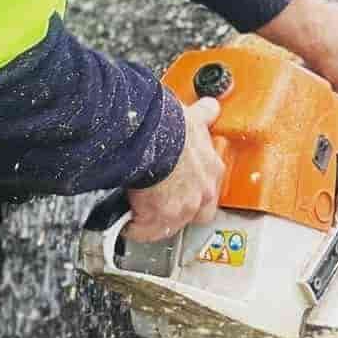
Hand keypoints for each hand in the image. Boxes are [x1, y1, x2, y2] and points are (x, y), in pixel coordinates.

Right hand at [125, 96, 224, 242]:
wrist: (150, 134)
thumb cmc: (169, 124)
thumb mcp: (193, 117)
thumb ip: (203, 116)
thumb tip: (210, 106)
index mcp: (212, 167)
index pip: (210, 187)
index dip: (195, 188)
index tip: (184, 185)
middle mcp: (203, 191)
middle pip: (198, 213)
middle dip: (183, 211)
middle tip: (164, 203)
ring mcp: (184, 208)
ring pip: (172, 224)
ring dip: (156, 219)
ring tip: (139, 211)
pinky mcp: (160, 218)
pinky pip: (145, 231)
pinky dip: (134, 227)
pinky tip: (125, 220)